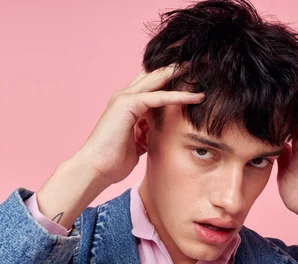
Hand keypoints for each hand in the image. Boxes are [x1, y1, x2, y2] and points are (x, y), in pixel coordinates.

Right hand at [74, 64, 204, 186]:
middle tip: (198, 59)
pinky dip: (178, 97)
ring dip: (180, 73)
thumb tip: (159, 135)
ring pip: (157, 79)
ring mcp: (124, 98)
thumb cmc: (113, 161)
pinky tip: (196, 97)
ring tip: (202, 67)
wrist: (95, 169)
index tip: (191, 74)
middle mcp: (124, 97)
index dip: (170, 77)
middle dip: (175, 66)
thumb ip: (147, 134)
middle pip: (154, 74)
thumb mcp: (137, 144)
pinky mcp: (128, 105)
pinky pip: (158, 97)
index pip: (151, 84)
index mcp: (126, 105)